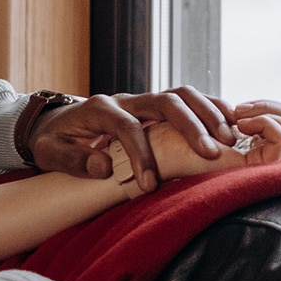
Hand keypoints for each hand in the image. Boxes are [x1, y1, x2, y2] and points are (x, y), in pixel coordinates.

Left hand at [28, 87, 280, 192]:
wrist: (53, 122)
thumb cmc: (53, 141)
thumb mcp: (49, 153)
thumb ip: (72, 161)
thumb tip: (103, 167)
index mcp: (98, 109)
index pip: (127, 127)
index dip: (141, 155)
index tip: (150, 185)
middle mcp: (124, 99)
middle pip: (166, 101)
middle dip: (191, 126)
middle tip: (211, 154)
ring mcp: (141, 100)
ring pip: (182, 95)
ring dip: (208, 115)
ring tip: (230, 140)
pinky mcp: (153, 107)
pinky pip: (187, 100)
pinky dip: (209, 109)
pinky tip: (231, 126)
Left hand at [145, 110, 280, 179]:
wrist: (154, 154)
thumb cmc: (175, 135)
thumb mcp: (216, 119)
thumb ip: (240, 117)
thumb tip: (257, 109)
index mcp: (260, 147)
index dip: (274, 107)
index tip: (239, 108)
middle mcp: (267, 158)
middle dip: (276, 108)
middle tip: (240, 113)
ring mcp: (264, 165)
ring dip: (271, 114)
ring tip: (239, 121)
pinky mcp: (257, 170)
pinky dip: (266, 123)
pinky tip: (238, 127)